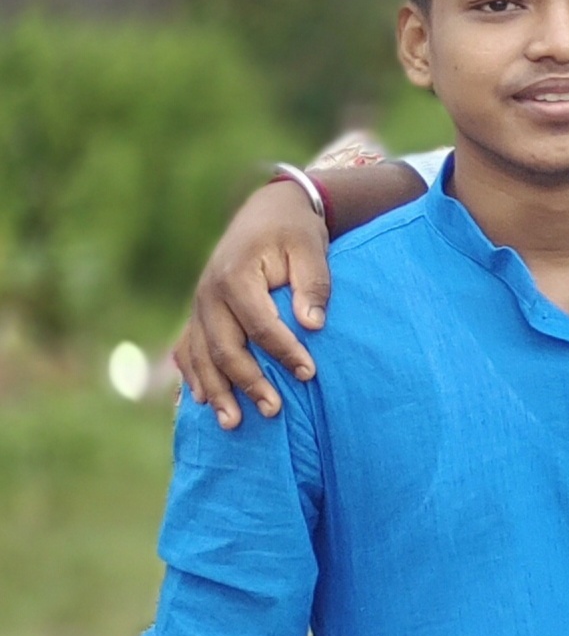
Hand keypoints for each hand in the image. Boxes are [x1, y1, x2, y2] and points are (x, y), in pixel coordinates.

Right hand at [175, 182, 336, 426]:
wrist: (267, 211)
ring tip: (232, 424)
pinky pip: (187, 350)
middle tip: (273, 412)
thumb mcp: (311, 248)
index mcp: (237, 275)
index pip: (259, 324)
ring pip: (200, 356)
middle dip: (247, 383)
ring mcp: (199, 305)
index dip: (284, 352)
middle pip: (224, 347)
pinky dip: (192, 376)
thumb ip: (313, 284)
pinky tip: (200, 402)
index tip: (309, 374)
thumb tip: (312, 324)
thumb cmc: (295, 232)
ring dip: (215, 391)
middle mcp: (209, 294)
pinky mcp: (199, 313)